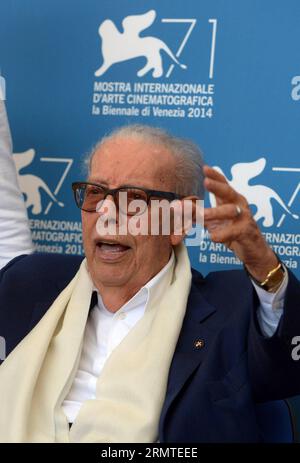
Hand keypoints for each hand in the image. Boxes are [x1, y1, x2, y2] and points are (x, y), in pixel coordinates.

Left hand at [203, 165, 278, 281]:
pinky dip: (223, 234)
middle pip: (229, 193)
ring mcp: (244, 218)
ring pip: (230, 212)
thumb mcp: (212, 222)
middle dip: (217, 187)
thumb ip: (196, 214)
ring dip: (215, 212)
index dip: (215, 176)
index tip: (205, 168)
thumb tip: (177, 208)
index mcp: (231, 200)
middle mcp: (239, 205)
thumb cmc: (232, 231)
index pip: (224, 184)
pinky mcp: (247, 232)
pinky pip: (234, 232)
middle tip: (206, 182)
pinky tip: (213, 237)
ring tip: (202, 214)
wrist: (253, 250)